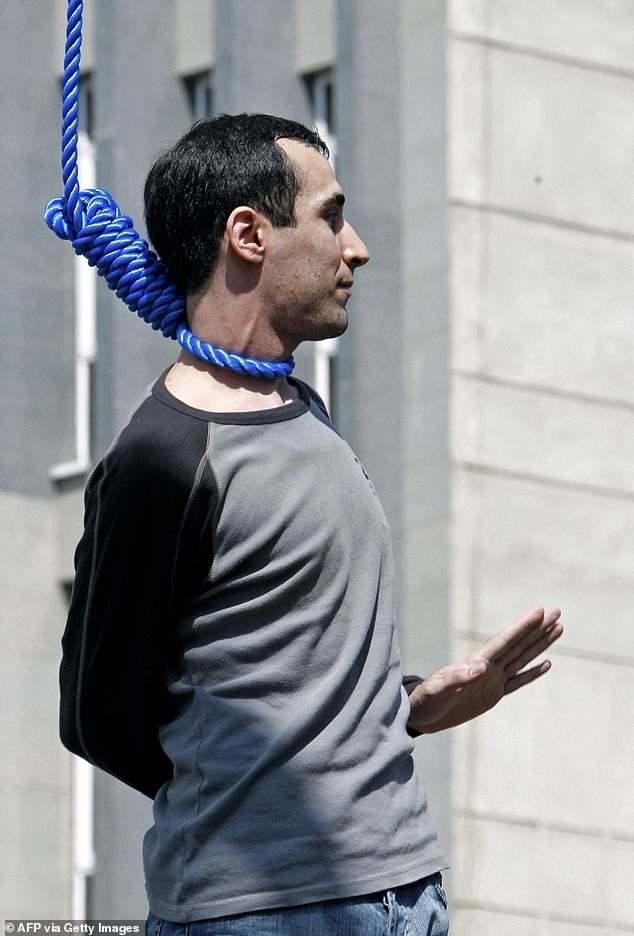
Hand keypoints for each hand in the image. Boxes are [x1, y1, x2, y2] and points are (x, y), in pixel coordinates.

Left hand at [407, 607, 562, 733]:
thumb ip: (457, 679)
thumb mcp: (437, 691)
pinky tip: (546, 663)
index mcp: (476, 662)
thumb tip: (482, 667)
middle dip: (538, 628)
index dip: (523, 626)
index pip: (505, 640)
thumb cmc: (425, 700)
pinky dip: (533, 673)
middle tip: (557, 611)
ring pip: (522, 658)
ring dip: (540, 644)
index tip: (540, 611)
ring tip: (558, 629)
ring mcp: (492, 680)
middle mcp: (487, 666)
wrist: (419, 714)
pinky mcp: (492, 695)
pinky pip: (518, 682)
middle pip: (519, 644)